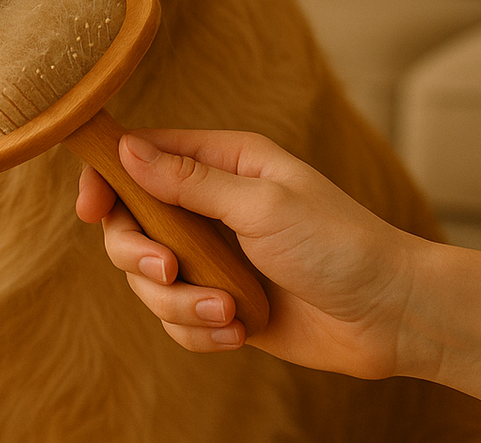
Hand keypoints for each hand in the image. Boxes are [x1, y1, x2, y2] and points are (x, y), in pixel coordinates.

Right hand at [76, 129, 421, 379]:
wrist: (391, 316)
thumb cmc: (339, 246)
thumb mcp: (262, 204)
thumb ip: (189, 180)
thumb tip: (127, 149)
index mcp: (222, 164)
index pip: (139, 157)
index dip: (105, 178)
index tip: (89, 208)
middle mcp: (209, 207)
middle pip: (129, 224)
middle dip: (138, 253)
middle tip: (169, 270)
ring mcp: (213, 258)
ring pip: (148, 279)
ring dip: (178, 303)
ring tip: (226, 313)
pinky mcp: (220, 304)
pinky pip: (175, 319)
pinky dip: (197, 330)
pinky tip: (236, 332)